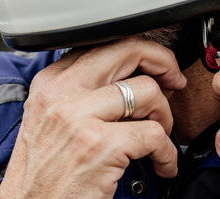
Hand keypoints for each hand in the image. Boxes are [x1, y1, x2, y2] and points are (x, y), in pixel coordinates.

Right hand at [0, 37, 186, 198]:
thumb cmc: (45, 175)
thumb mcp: (50, 121)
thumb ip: (80, 93)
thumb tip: (127, 73)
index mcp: (49, 84)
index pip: (104, 44)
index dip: (140, 52)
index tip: (156, 69)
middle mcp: (60, 94)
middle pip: (127, 51)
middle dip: (163, 63)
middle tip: (174, 84)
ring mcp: (79, 118)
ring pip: (148, 92)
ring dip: (165, 118)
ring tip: (158, 138)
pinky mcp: (99, 146)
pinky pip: (155, 135)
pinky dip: (168, 153)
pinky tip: (161, 165)